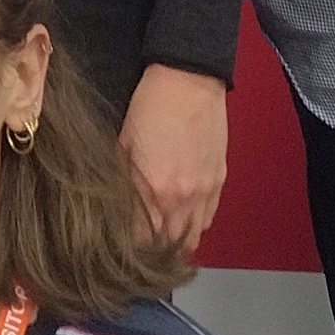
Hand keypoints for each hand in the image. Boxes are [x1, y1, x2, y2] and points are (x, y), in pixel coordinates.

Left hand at [117, 63, 230, 253]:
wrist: (188, 81)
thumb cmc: (149, 108)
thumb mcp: (121, 148)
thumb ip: (121, 188)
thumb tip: (115, 216)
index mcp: (154, 193)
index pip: (141, 244)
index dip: (129, 252)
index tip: (119, 252)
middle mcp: (183, 200)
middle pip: (169, 248)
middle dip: (152, 254)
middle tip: (138, 251)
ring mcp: (205, 193)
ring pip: (192, 239)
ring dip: (175, 243)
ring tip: (159, 240)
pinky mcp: (219, 182)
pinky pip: (208, 219)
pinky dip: (194, 225)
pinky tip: (180, 219)